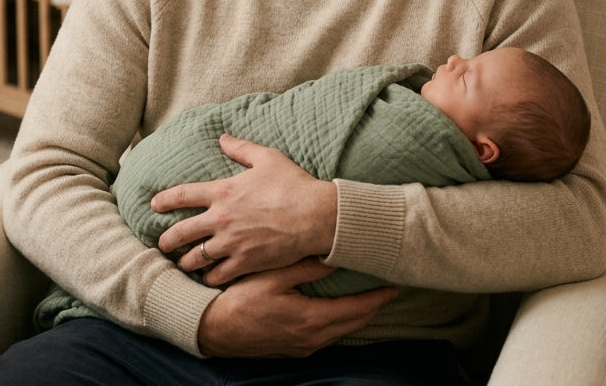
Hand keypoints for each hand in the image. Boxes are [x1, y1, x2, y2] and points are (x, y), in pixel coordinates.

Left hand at [152, 134, 336, 284]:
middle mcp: (220, 219)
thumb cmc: (293, 185)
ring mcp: (231, 243)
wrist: (315, 216)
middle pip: (181, 232)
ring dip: (185, 262)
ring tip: (182, 264)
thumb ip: (241, 148)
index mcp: (222, 192)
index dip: (164, 200)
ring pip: (195, 258)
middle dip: (166, 240)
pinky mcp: (245, 262)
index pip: (182, 195)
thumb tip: (223, 137)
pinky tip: (208, 278)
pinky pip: (217, 275)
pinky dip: (210, 277)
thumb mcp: (267, 158)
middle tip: (162, 244)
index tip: (154, 205)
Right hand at [197, 258, 396, 357]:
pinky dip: (340, 325)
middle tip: (386, 290)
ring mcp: (303, 348)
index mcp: (311, 319)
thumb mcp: (271, 276)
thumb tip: (334, 256)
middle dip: (373, 307)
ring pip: (342, 333)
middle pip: (355, 324)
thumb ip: (305, 266)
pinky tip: (339, 313)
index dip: (378, 298)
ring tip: (369, 299)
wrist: (212, 330)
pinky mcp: (293, 350)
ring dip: (357, 317)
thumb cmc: (238, 300)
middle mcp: (312, 338)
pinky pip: (327, 338)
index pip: (357, 310)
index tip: (393, 285)